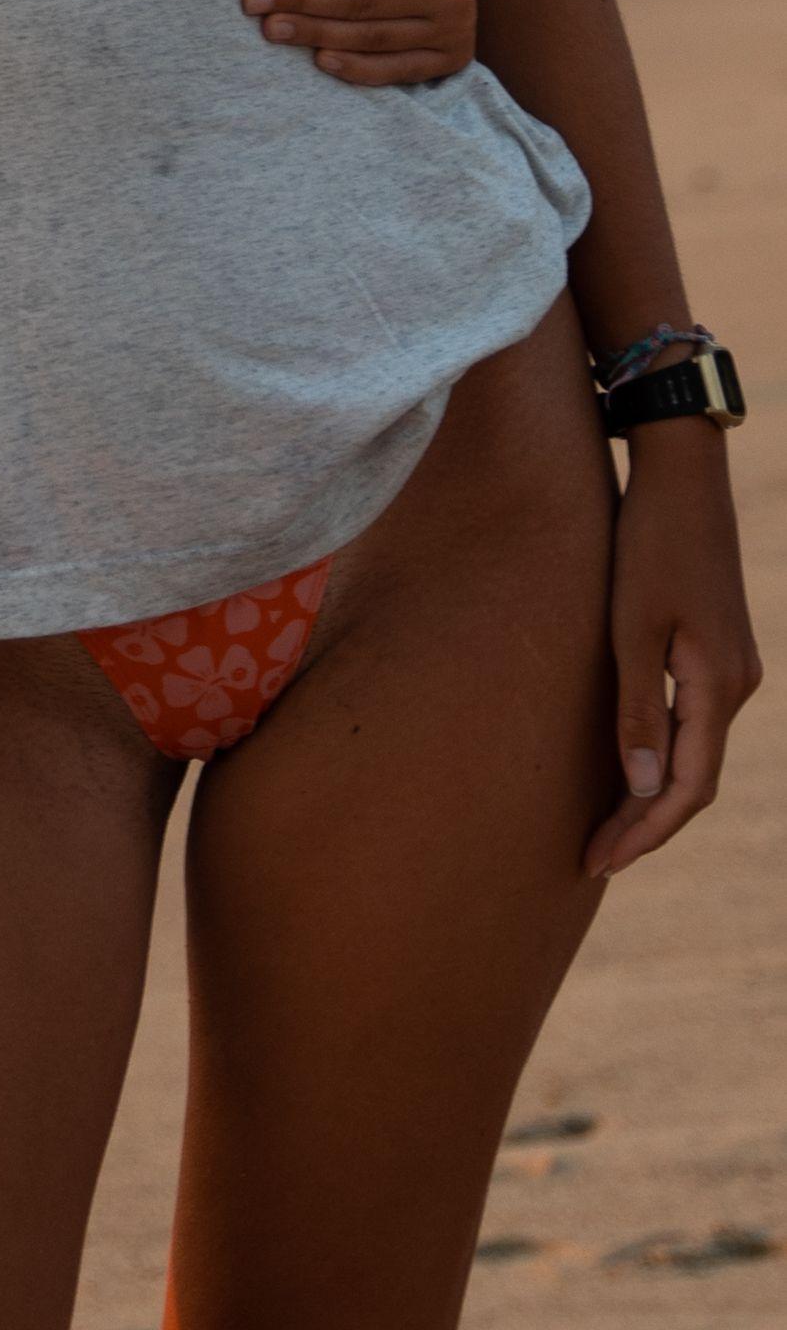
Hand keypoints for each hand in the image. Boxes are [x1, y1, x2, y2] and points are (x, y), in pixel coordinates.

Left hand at [585, 424, 761, 876]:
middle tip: (594, 858)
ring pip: (695, 751)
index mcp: (719, 686)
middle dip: (646, 824)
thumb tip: (643, 788)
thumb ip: (639, 705)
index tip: (598, 861)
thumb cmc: (649, 540)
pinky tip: (628, 761)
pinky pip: (694, 720)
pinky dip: (662, 752)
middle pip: (694, 780)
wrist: (683, 470)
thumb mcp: (633, 624)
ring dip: (653, 791)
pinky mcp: (717, 646)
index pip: (686, 789)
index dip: (643, 832)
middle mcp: (736, 684)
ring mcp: (732, 665)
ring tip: (604, 823)